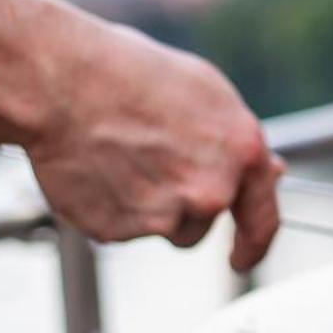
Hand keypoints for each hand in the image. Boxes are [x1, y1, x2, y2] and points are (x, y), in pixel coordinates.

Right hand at [19, 10, 282, 271]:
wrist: (63, 83)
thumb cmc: (132, 75)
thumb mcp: (207, 93)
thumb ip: (238, 144)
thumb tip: (269, 171)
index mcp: (243, 153)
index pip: (263, 220)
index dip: (253, 245)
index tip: (243, 257)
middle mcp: (211, 191)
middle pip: (201, 224)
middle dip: (181, 204)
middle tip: (147, 163)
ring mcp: (164, 215)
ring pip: (160, 228)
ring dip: (145, 208)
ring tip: (118, 159)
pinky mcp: (117, 231)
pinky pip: (118, 229)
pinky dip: (107, 208)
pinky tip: (95, 169)